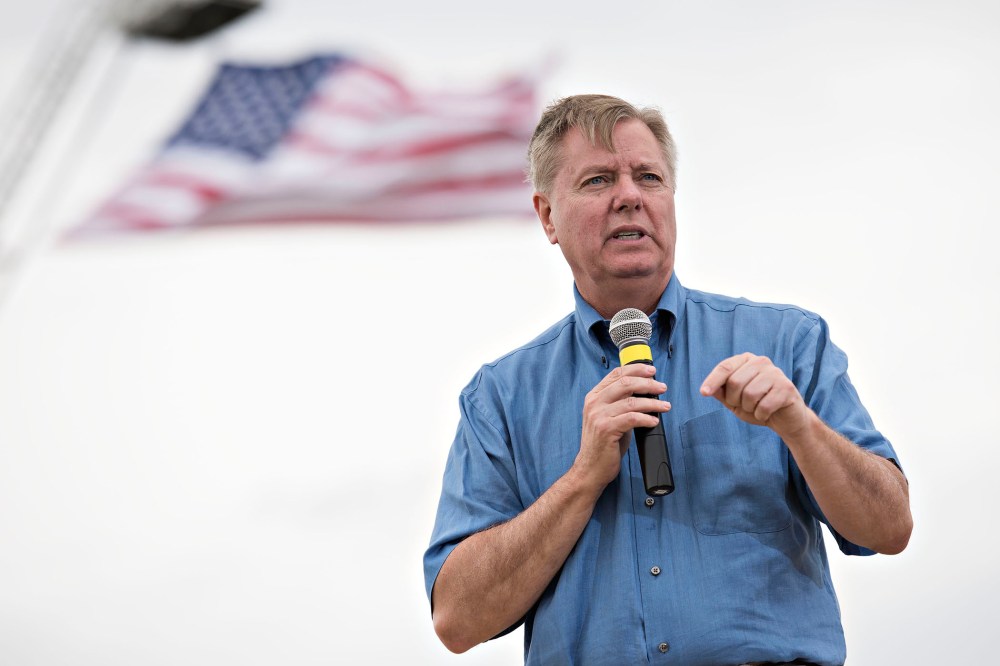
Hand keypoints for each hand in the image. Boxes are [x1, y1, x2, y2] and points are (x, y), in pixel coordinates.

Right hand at [573, 364, 670, 492]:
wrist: (590, 468)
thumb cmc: (603, 444)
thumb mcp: (608, 417)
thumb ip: (620, 403)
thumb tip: (644, 392)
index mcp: (593, 397)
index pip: (616, 374)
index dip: (636, 369)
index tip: (652, 371)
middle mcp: (594, 403)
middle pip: (625, 383)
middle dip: (648, 383)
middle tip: (662, 387)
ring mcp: (599, 416)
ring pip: (632, 401)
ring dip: (653, 403)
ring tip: (665, 406)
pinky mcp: (606, 429)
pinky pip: (632, 418)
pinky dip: (647, 418)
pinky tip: (654, 421)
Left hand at [700, 353, 811, 438]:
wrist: (785, 420)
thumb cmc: (757, 407)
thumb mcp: (734, 401)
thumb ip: (722, 393)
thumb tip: (709, 389)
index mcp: (746, 360)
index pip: (725, 367)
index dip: (713, 380)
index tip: (704, 393)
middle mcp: (761, 362)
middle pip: (735, 382)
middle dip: (735, 401)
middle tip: (745, 406)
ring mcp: (776, 373)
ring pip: (749, 394)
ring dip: (749, 409)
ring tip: (757, 408)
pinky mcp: (787, 388)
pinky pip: (764, 406)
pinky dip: (761, 415)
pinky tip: (768, 413)